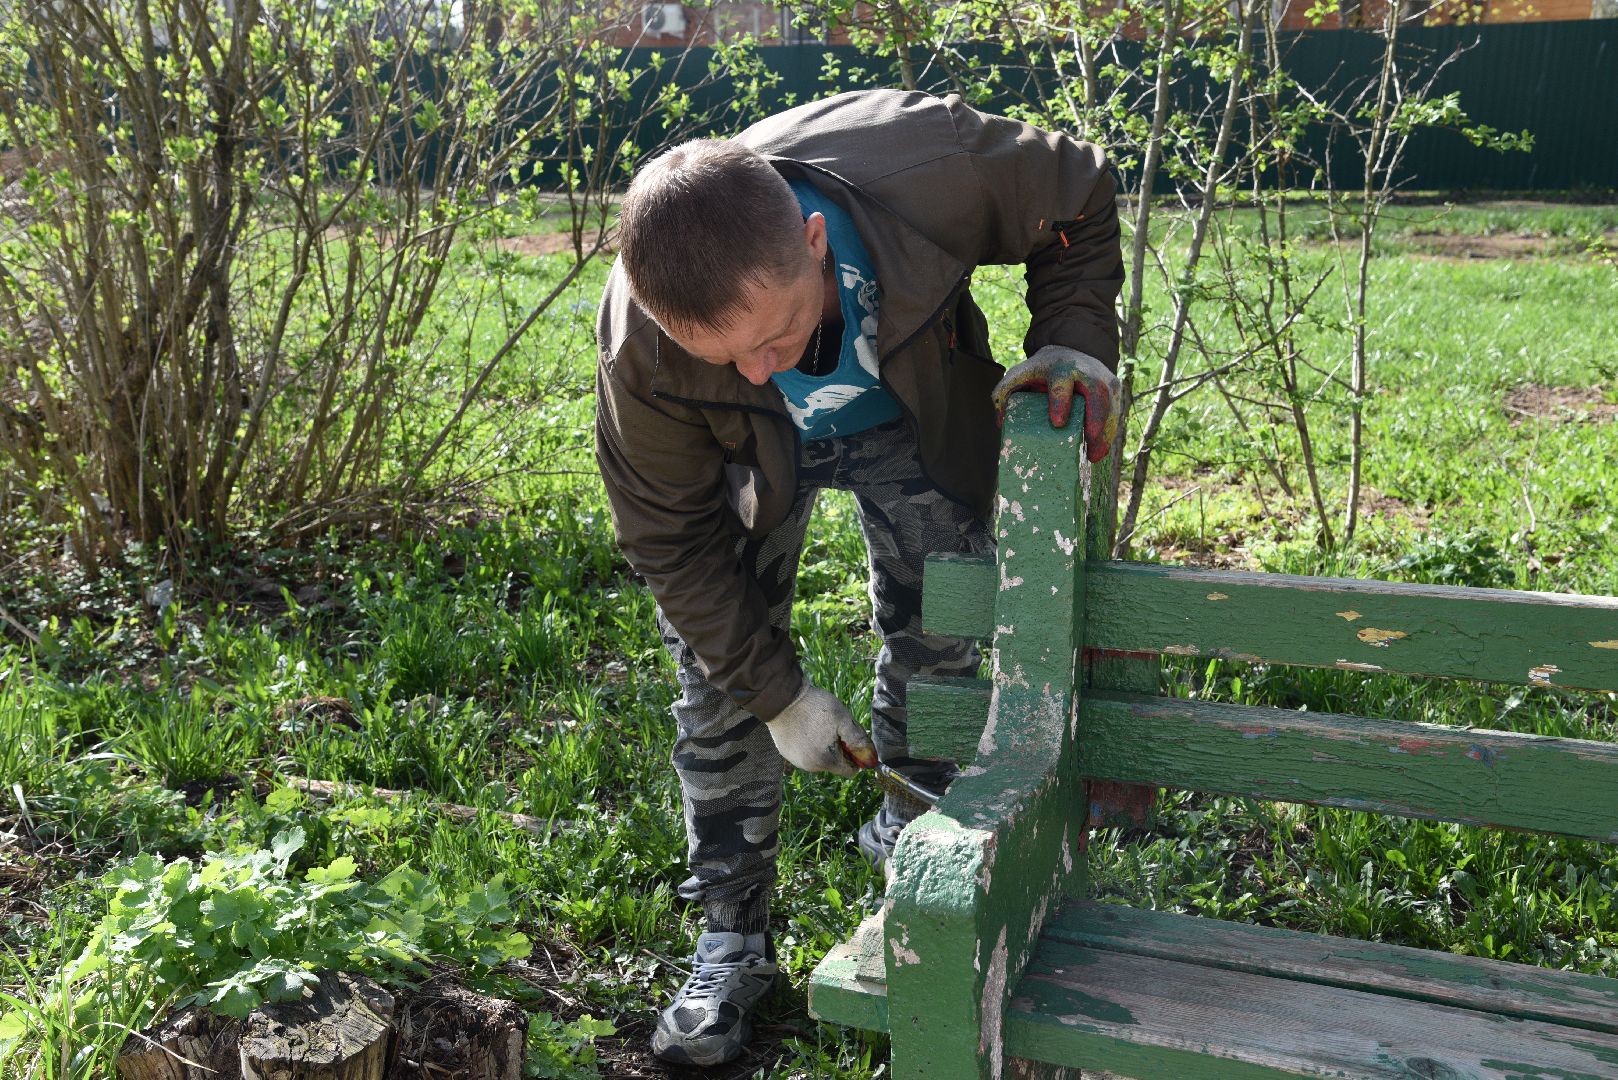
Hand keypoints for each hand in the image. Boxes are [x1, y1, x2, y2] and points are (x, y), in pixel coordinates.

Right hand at [766, 682, 877, 776]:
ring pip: (819, 759)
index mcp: (826, 761)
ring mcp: (796, 760)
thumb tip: (870, 758)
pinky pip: (805, 753)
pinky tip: (806, 727)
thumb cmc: (814, 707)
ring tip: (818, 725)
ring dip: (823, 747)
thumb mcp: (843, 719)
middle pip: (834, 764)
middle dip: (838, 749)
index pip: (850, 771)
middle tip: (833, 728)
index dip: (855, 756)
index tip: (850, 739)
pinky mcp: (786, 753)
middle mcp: (810, 766)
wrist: (782, 697)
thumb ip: (858, 740)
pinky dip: (809, 744)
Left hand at [991, 345, 1119, 462]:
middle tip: (1088, 441)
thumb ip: (1005, 392)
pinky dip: (1109, 432)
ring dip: (1105, 432)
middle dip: (1095, 419)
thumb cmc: (1042, 369)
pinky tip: (1101, 449)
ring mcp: (1103, 378)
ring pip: (1110, 405)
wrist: (1070, 349)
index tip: (1057, 423)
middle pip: (1097, 394)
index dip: (1061, 402)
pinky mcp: (1114, 388)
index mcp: (1060, 368)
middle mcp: (1086, 371)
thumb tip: (1001, 423)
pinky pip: (1116, 411)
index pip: (1062, 383)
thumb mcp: (1021, 374)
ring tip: (1095, 456)